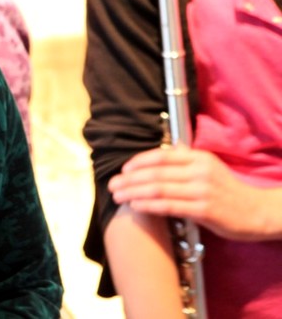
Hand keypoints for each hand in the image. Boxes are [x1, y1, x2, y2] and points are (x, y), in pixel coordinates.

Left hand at [108, 147, 280, 240]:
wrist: (256, 212)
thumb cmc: (227, 191)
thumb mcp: (208, 168)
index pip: (161, 156)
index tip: (123, 170)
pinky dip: (149, 205)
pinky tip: (136, 206)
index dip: (138, 162)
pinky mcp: (204, 210)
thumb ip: (184, 162)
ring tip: (118, 197)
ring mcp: (202, 190)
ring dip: (133, 192)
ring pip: (159, 189)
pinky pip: (169, 206)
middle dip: (129, 179)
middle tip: (112, 185)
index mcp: (198, 158)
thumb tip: (157, 158)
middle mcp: (199, 171)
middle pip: (155, 173)